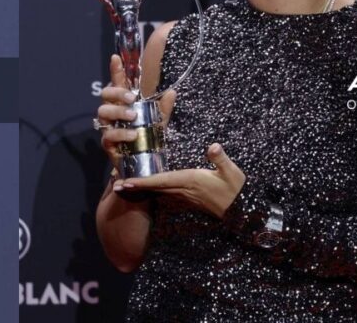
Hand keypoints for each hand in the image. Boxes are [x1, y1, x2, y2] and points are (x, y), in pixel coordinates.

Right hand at [97, 54, 175, 169]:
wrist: (144, 165)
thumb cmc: (148, 139)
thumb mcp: (159, 122)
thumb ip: (163, 108)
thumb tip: (172, 92)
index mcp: (124, 104)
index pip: (117, 83)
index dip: (116, 70)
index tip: (116, 58)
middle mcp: (113, 113)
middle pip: (106, 95)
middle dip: (117, 93)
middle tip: (131, 97)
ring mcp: (108, 127)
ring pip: (103, 112)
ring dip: (118, 112)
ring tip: (133, 116)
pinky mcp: (107, 143)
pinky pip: (109, 135)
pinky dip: (121, 133)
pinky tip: (133, 135)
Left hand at [113, 143, 245, 218]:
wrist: (240, 210)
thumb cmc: (235, 188)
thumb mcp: (231, 172)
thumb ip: (221, 159)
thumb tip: (214, 147)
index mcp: (189, 180)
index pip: (161, 180)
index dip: (143, 181)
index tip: (126, 181)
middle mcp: (182, 189)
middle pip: (153, 187)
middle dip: (135, 186)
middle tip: (115, 184)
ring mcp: (183, 195)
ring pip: (157, 190)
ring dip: (140, 188)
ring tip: (123, 184)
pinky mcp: (186, 198)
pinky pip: (164, 193)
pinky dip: (151, 189)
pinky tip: (143, 187)